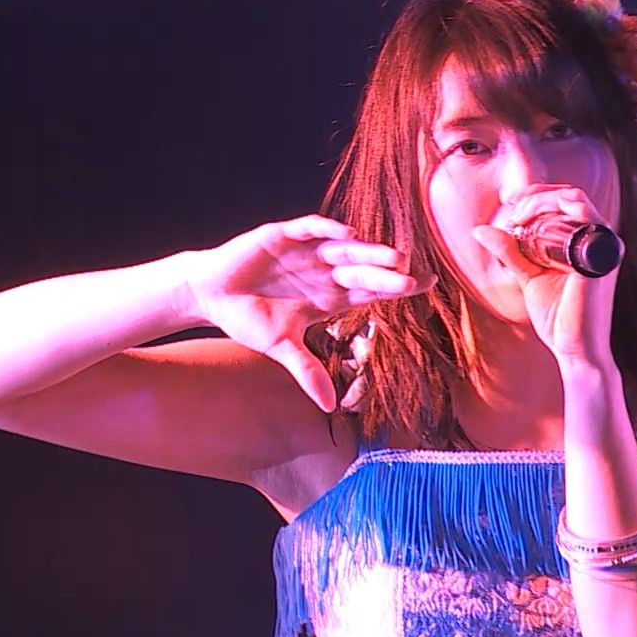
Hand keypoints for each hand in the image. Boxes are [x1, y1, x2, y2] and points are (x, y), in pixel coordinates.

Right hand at [185, 214, 433, 411]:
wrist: (210, 293)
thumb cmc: (248, 318)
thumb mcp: (281, 347)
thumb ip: (307, 371)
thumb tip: (330, 407)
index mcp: (330, 296)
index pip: (370, 291)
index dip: (396, 289)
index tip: (426, 286)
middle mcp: (324, 271)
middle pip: (363, 271)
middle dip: (388, 274)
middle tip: (414, 277)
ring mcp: (306, 251)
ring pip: (344, 249)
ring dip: (368, 252)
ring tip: (394, 257)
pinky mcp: (283, 235)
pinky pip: (310, 229)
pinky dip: (328, 230)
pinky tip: (347, 234)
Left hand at [471, 185, 621, 365]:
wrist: (574, 350)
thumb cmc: (558, 316)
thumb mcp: (529, 276)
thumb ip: (511, 252)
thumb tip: (481, 230)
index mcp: (587, 243)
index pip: (565, 201)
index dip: (535, 197)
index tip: (510, 209)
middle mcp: (600, 240)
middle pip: (569, 195)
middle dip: (535, 197)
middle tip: (511, 214)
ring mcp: (603, 246)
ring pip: (574, 199)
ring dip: (540, 202)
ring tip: (518, 220)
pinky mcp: (600, 256)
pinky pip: (582, 217)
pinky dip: (552, 213)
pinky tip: (528, 228)